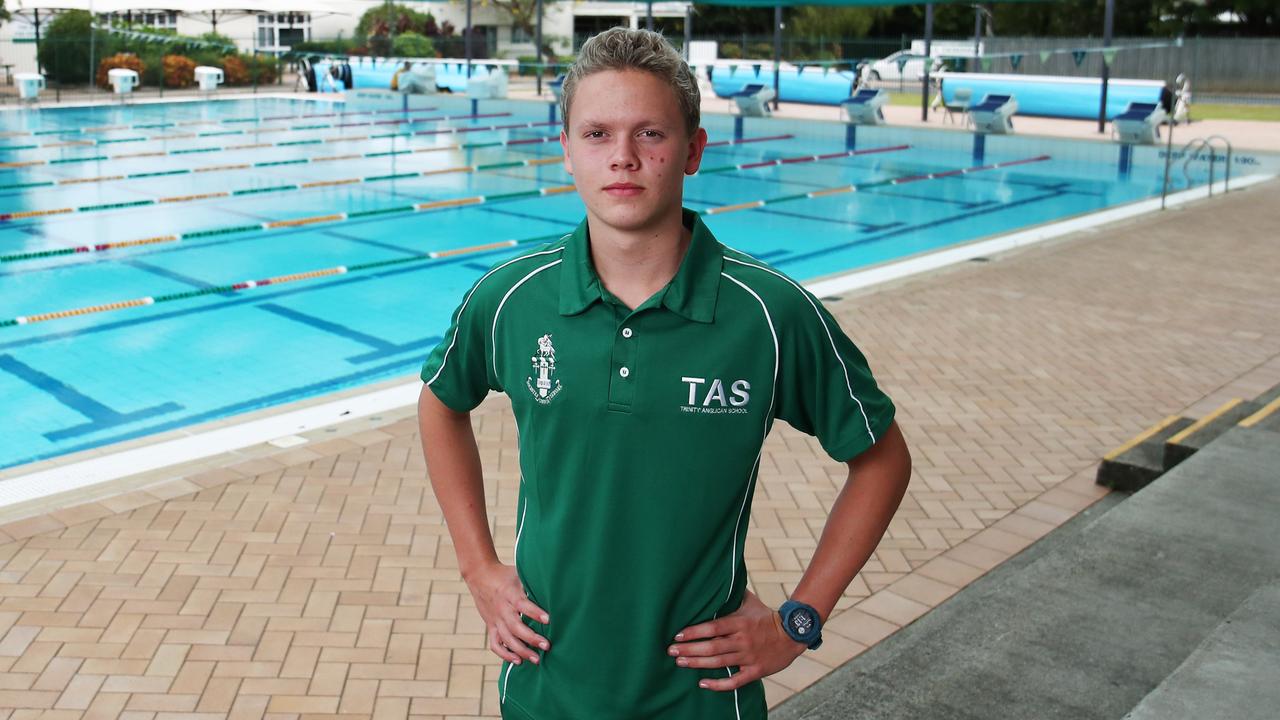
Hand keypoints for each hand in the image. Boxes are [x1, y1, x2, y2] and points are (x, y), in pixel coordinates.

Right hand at [464, 561, 549, 665]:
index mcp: (510, 594)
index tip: (548, 619)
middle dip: (531, 638)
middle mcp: (502, 609)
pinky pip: (495, 644)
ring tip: (536, 659)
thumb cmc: (505, 575)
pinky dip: (505, 654)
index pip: (522, 604)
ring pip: (507, 639)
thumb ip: (532, 583)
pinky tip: (518, 661)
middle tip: (547, 646)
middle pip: (515, 626)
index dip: (534, 612)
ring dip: (521, 651)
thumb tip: (554, 587)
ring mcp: (495, 619)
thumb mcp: (519, 573)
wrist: (480, 576)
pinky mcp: (491, 626)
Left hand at [668, 590, 805, 690]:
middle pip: (712, 646)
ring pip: (719, 662)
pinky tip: (703, 684)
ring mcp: (749, 656)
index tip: (678, 634)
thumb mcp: (750, 601)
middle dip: (690, 649)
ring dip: (698, 663)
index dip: (695, 631)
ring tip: (680, 662)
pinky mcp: (756, 671)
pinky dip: (718, 684)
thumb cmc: (767, 616)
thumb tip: (718, 577)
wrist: (793, 634)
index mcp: (740, 622)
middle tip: (671, 650)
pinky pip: (735, 681)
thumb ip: (733, 593)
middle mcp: (743, 640)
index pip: (713, 627)